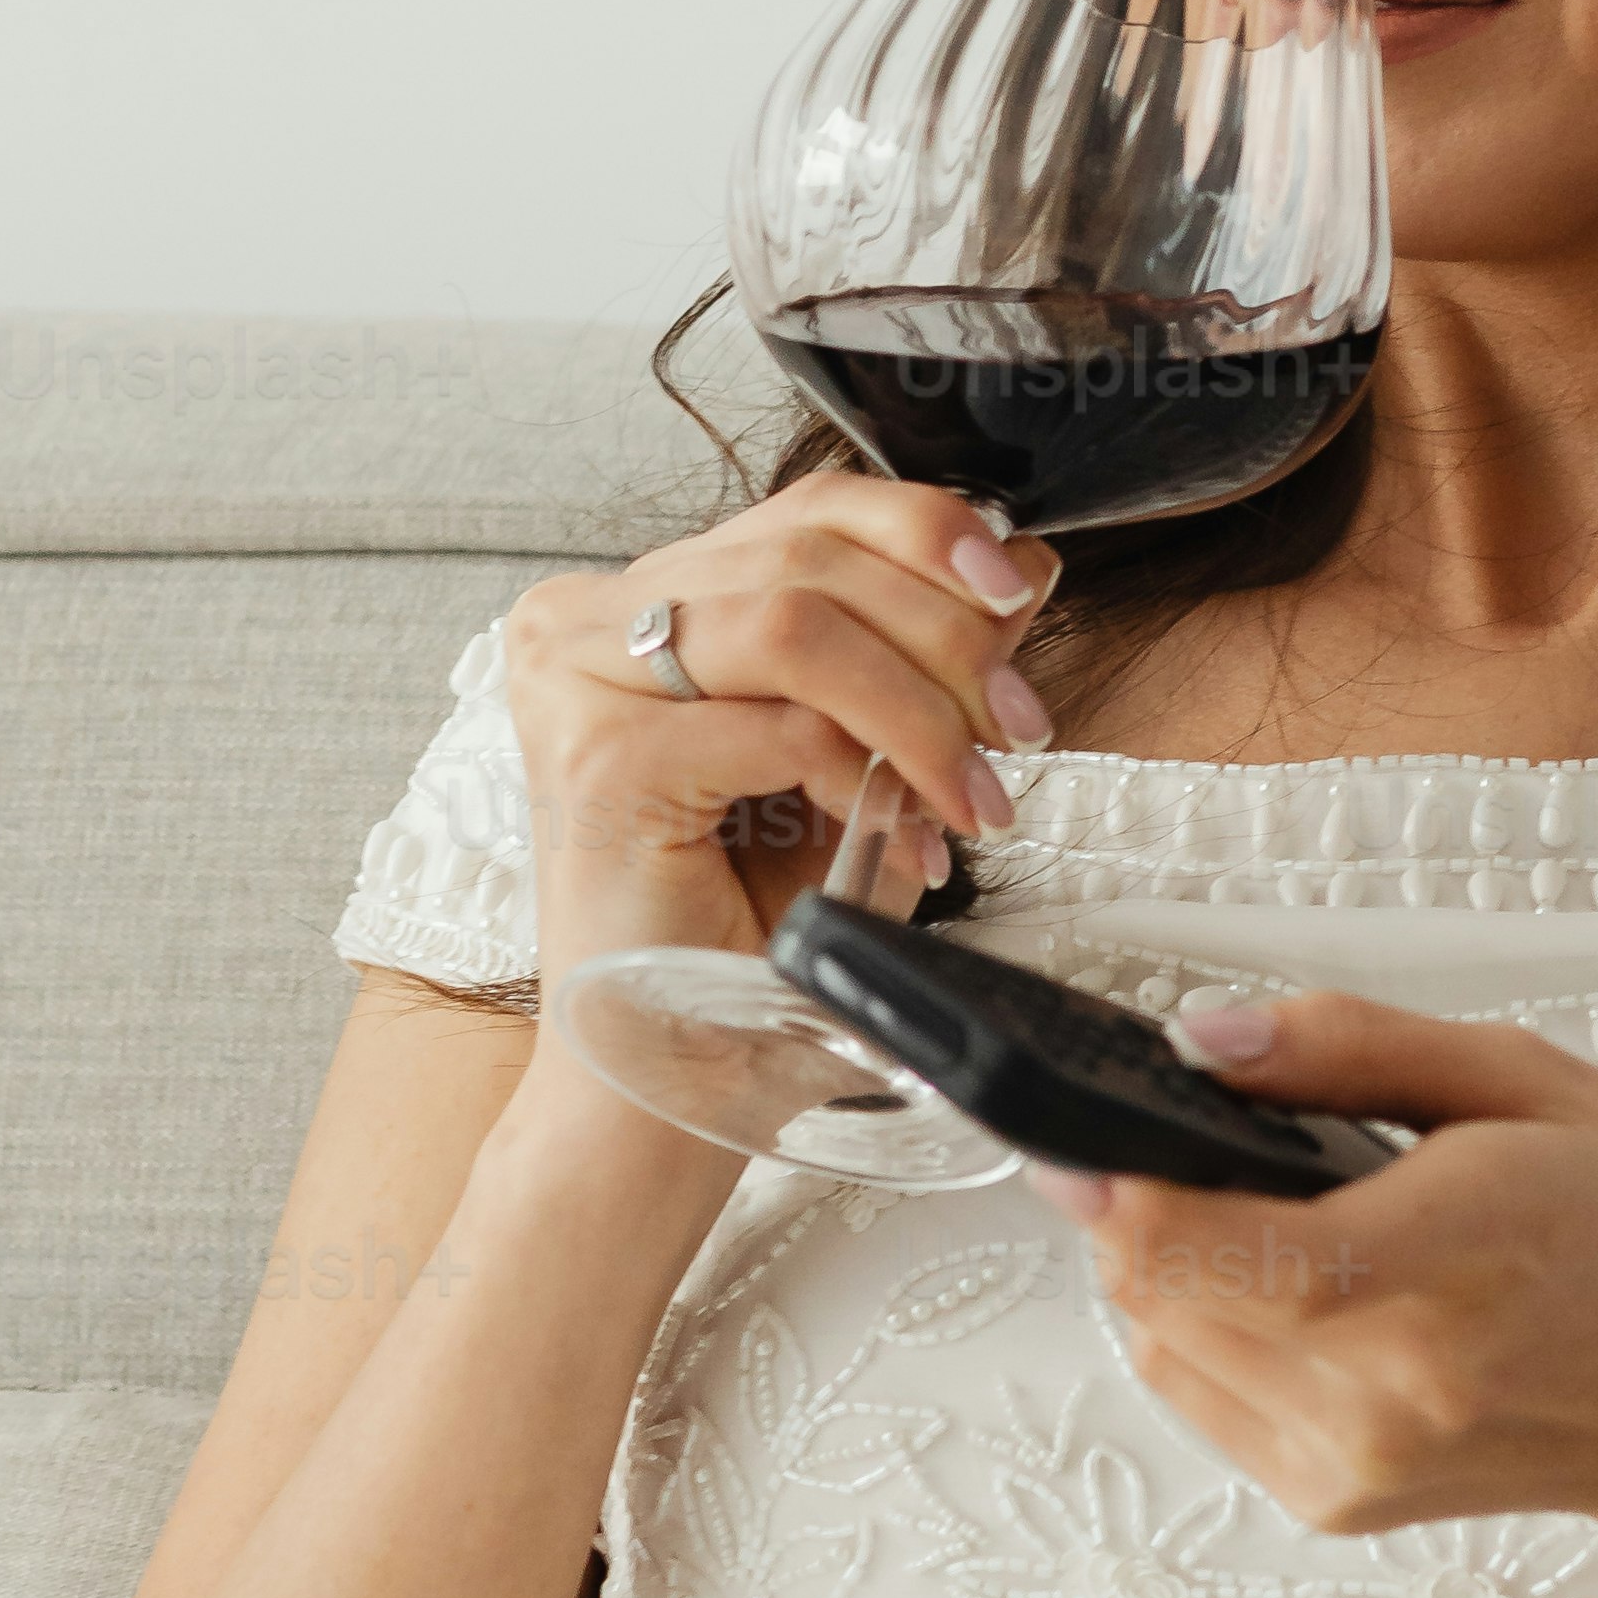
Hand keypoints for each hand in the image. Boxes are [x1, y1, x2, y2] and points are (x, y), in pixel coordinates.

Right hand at [500, 484, 1061, 951]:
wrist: (671, 1085)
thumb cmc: (747, 935)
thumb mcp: (854, 764)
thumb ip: (917, 659)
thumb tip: (1019, 562)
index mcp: (635, 600)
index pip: (802, 513)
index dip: (925, 531)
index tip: (1018, 589)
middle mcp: (585, 619)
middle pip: (807, 554)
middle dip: (947, 637)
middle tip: (1019, 726)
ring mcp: (578, 682)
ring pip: (797, 623)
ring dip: (921, 708)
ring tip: (976, 791)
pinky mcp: (598, 760)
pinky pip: (778, 724)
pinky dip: (864, 776)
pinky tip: (904, 843)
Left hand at [1051, 988, 1597, 1550]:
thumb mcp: (1528, 1080)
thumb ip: (1348, 1049)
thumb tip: (1195, 1039)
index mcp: (1434, 1268)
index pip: (1189, 1244)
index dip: (1105, 1170)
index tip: (1081, 1104)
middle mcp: (1379, 1391)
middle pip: (1147, 1293)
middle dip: (1131, 1198)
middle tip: (1173, 1125)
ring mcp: (1354, 1462)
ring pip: (1157, 1346)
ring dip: (1164, 1262)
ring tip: (1254, 1197)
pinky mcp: (1339, 1500)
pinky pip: (1203, 1396)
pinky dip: (1208, 1323)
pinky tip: (1289, 1276)